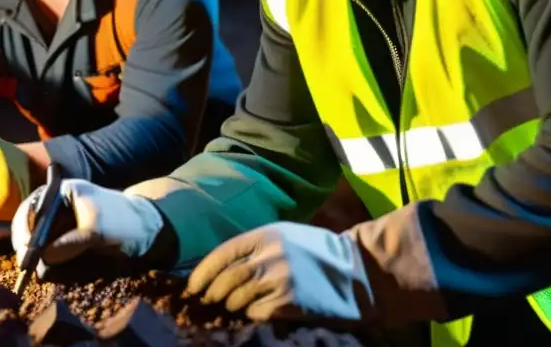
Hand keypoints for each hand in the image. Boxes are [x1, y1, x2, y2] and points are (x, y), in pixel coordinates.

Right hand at [10, 179, 164, 278]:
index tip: (24, 249)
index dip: (23, 228)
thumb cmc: (122, 220)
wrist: (145, 231)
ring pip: (38, 245)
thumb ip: (69, 243)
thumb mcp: (96, 230)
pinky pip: (50, 256)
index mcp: (61, 192)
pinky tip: (58, 271)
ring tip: (48, 269)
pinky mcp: (65, 243)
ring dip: (40, 259)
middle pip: (29, 227)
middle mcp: (56, 207)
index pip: (32, 206)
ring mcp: (60, 226)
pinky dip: (51, 266)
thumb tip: (43, 259)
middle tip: (28, 267)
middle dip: (28, 247)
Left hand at [187, 222, 372, 322]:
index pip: (222, 254)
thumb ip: (255, 247)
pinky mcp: (290, 302)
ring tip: (234, 307)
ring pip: (237, 299)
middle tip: (209, 301)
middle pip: (226, 280)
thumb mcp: (285, 236)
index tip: (193, 286)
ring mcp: (279, 279)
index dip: (203, 272)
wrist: (357, 271)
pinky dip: (253, 315)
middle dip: (213, 293)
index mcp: (265, 235)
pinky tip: (259, 312)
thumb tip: (222, 267)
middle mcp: (268, 255)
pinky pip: (257, 313)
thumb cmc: (318, 252)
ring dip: (232, 306)